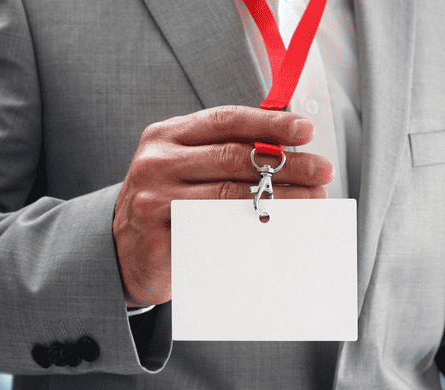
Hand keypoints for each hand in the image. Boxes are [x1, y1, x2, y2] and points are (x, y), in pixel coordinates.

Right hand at [113, 105, 332, 306]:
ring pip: (231, 195)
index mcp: (167, 136)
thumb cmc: (167, 204)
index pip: (225, 121)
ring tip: (314, 200)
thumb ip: (224, 153)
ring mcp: (154, 200)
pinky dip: (254, 229)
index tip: (306, 130)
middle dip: (287, 163)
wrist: (122, 253)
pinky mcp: (159, 238)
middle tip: (323, 170)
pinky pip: (217, 232)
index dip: (269, 124)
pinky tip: (282, 227)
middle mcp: (157, 162)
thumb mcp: (185, 167)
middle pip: (234, 157)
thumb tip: (288, 148)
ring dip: (281, 197)